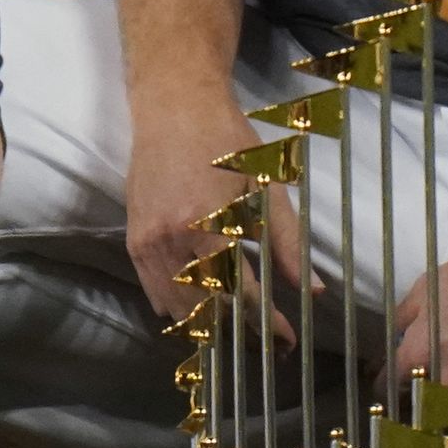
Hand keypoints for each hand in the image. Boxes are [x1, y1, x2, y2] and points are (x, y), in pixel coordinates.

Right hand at [126, 112, 309, 334]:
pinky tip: (195, 311)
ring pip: (176, 307)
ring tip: (234, 330)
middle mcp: (172, 241)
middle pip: (206, 310)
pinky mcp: (134, 238)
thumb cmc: (226, 140)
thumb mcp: (265, 186)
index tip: (286, 339)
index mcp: (208, 227)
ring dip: (206, 324)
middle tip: (264, 341)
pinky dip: (175, 307)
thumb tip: (313, 290)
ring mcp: (148, 242)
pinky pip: (152, 290)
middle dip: (238, 332)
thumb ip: (287, 242)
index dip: (267, 323)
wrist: (172, 105)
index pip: (241, 295)